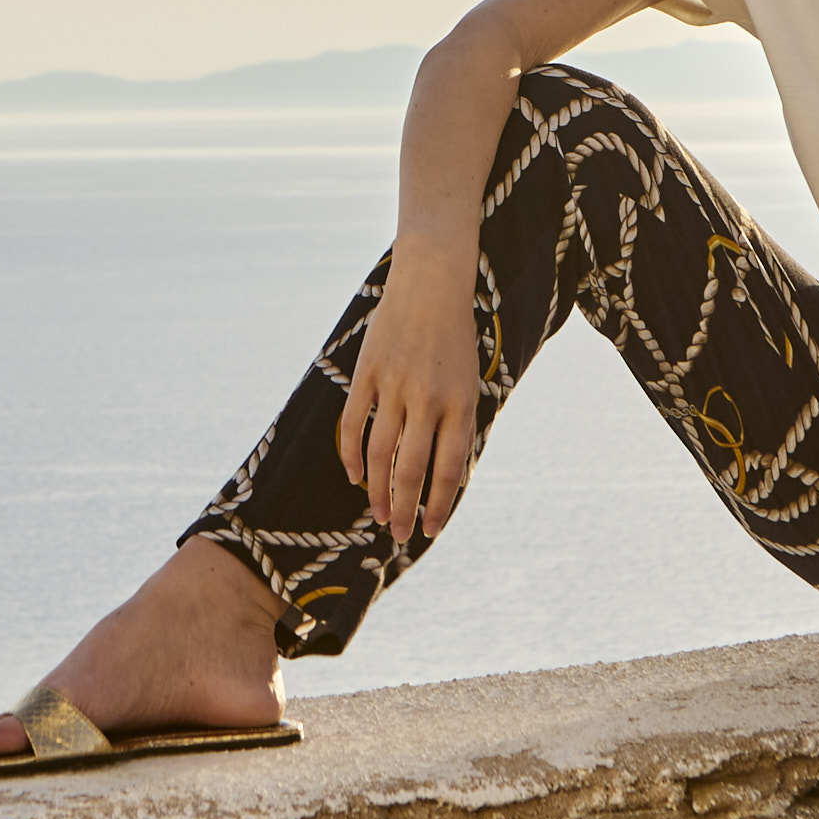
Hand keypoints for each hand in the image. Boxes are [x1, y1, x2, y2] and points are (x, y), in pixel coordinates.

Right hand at [339, 257, 482, 542]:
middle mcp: (427, 399)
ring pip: (378, 453)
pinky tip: (353, 475)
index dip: (439, 505)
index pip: (448, 469)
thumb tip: (444, 477)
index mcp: (460, 404)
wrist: (432, 283)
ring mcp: (394, 386)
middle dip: (405, 508)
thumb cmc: (455, 338)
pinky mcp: (367, 374)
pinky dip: (350, 454)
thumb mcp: (469, 382)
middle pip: (411, 469)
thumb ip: (456, 426)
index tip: (431, 529)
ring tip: (378, 514)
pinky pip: (353, 424)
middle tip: (399, 535)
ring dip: (377, 489)